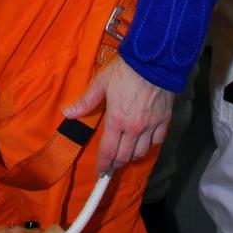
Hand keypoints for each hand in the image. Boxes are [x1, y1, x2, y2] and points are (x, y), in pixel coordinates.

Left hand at [64, 55, 172, 173]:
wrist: (154, 60)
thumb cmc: (125, 70)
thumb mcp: (101, 82)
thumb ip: (86, 101)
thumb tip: (67, 113)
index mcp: (117, 120)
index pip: (108, 151)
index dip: (103, 164)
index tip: (100, 172)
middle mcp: (134, 128)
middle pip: (125, 156)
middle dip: (116, 164)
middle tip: (111, 166)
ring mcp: (151, 125)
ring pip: (142, 152)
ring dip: (132, 157)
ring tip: (126, 155)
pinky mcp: (164, 119)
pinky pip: (158, 140)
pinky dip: (150, 145)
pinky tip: (145, 143)